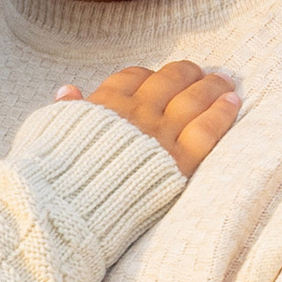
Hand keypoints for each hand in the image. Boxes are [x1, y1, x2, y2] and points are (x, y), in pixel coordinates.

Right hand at [58, 59, 238, 176]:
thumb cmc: (54, 175)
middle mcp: (134, 113)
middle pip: (169, 80)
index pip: (132, 77)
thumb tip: (68, 90)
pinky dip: (222, 111)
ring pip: (193, 98)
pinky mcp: (178, 161)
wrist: (68, 209)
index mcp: (104, 105)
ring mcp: (159, 134)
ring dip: (211, 85)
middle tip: (200, 72)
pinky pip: (207, 128)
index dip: (149, 74)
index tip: (157, 77)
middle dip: (187, 73)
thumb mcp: (48, 133)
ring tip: (223, 81)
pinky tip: (233, 101)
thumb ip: (64, 110)